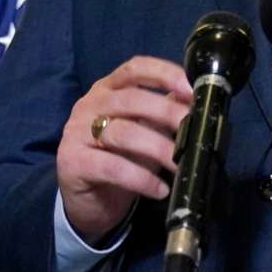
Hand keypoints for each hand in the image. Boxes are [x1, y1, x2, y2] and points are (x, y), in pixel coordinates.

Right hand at [58, 57, 192, 244]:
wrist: (87, 202)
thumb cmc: (118, 160)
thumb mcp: (143, 132)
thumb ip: (164, 113)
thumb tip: (197, 102)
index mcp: (107, 90)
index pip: (134, 69)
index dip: (164, 73)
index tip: (192, 88)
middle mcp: (89, 104)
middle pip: (131, 99)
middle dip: (167, 113)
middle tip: (194, 132)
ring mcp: (77, 133)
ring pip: (123, 132)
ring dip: (159, 149)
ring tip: (180, 165)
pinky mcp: (73, 162)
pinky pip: (112, 167)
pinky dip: (142, 179)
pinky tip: (160, 190)